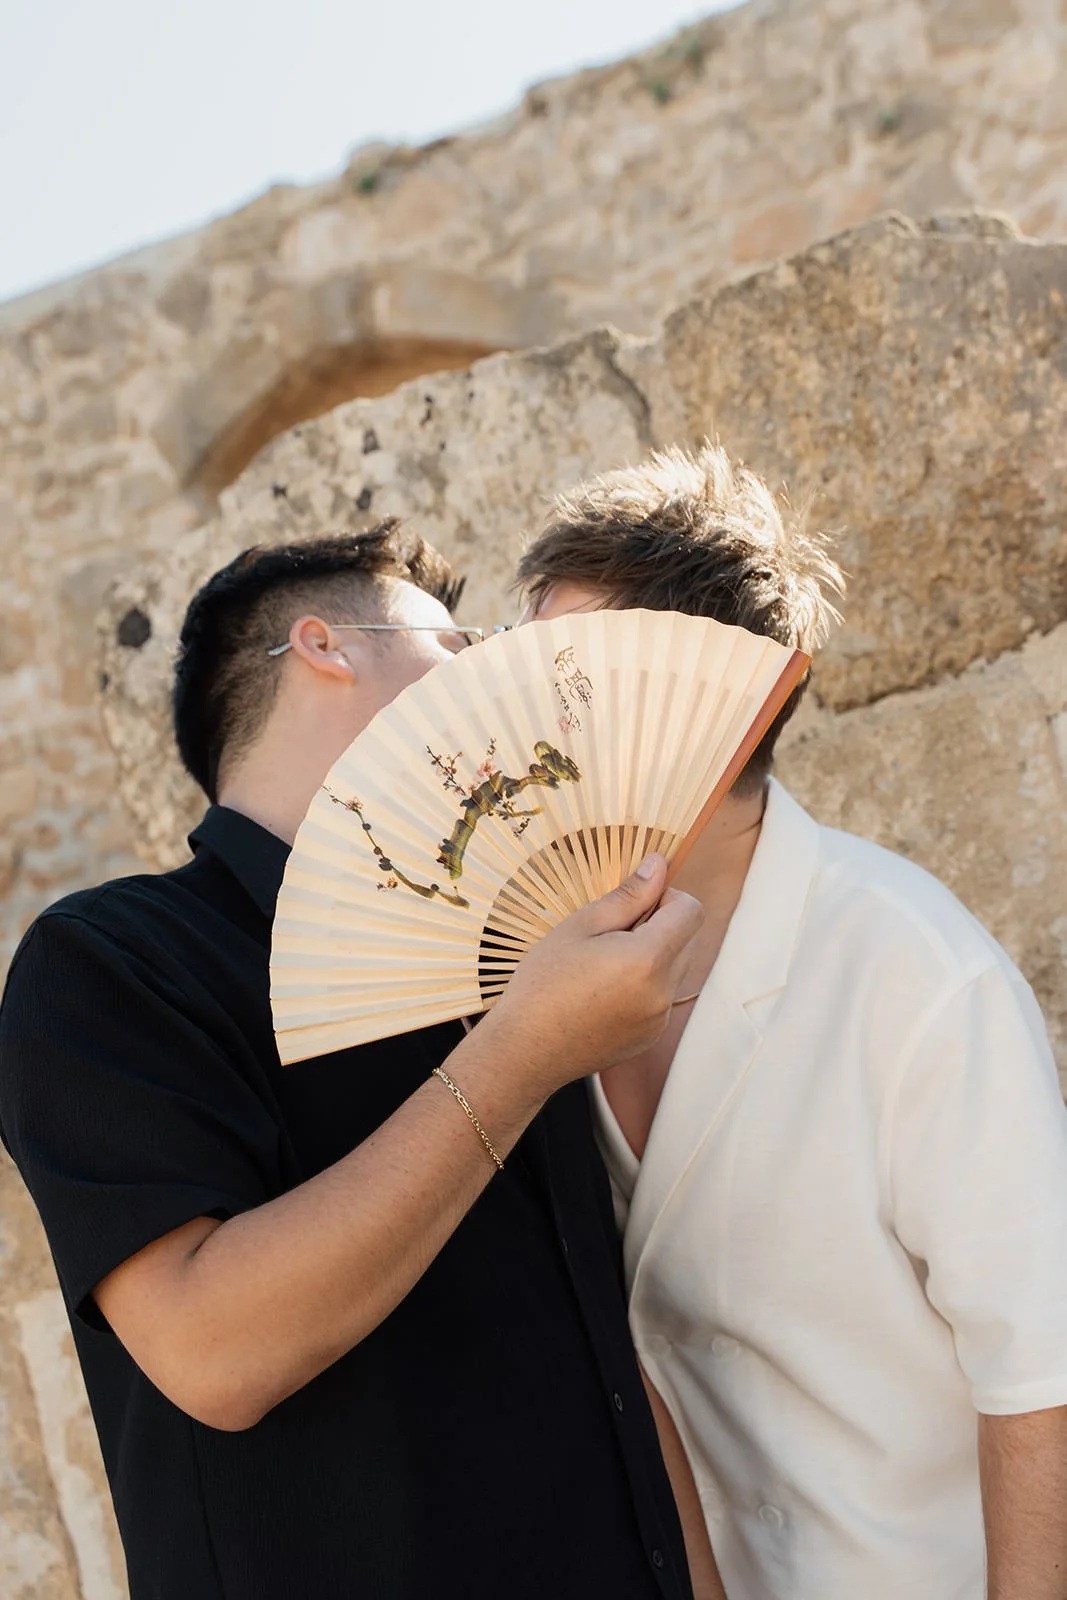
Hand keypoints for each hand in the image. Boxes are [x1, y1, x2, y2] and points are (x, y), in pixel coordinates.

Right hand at [482, 854, 702, 1096]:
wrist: (524, 1051)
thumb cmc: (543, 983)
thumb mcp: (580, 927)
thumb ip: (628, 896)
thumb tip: (660, 865)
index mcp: (648, 960)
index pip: (692, 911)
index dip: (668, 897)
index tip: (634, 903)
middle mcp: (664, 992)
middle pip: (687, 939)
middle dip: (659, 926)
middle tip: (609, 934)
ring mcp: (660, 1019)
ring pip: (675, 967)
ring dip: (652, 955)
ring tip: (602, 965)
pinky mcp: (651, 1036)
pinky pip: (661, 997)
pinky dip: (644, 985)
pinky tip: (602, 992)